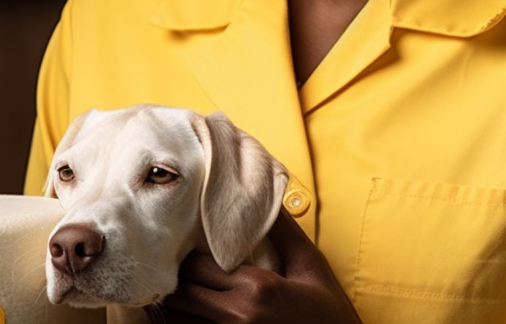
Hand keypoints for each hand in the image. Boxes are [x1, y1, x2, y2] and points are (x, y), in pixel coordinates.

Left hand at [157, 213, 361, 323]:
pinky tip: (197, 311)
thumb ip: (284, 231)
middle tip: (181, 265)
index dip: (189, 254)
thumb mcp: (310, 266)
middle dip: (179, 278)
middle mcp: (237, 319)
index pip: (197, 265)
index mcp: (256, 290)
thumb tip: (268, 195)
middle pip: (181, 293)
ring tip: (188, 289)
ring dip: (179, 304)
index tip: (190, 244)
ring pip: (178, 319)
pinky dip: (186, 322)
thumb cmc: (327, 311)